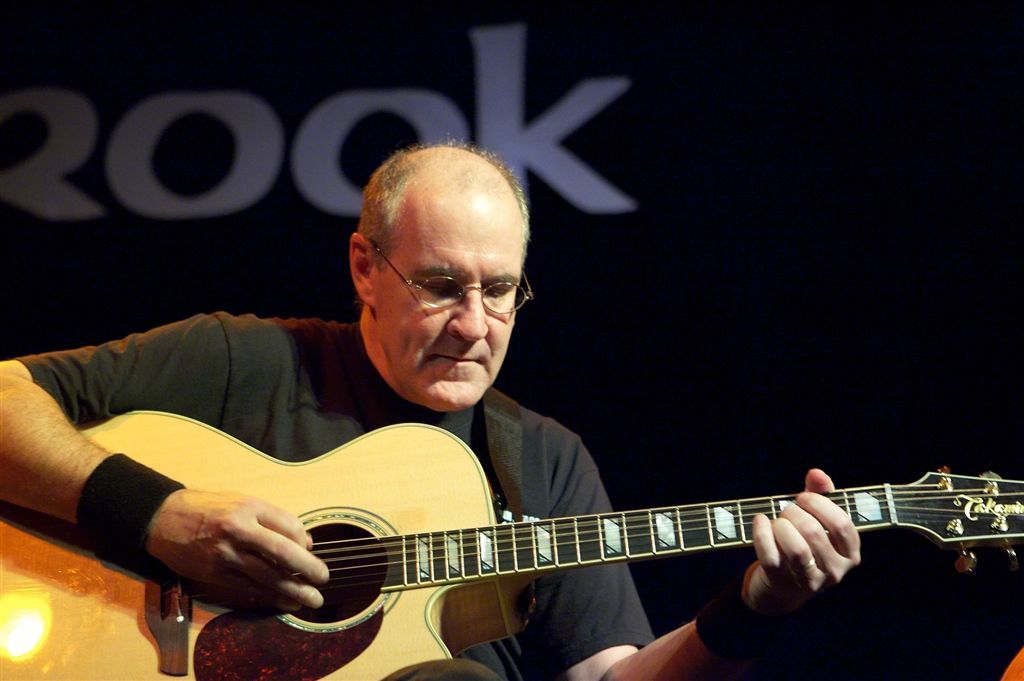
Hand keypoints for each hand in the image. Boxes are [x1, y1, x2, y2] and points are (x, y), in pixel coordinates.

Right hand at [145, 489, 328, 610]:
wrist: (163, 519)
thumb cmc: (206, 508)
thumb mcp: (240, 501)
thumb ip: (271, 519)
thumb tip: (303, 542)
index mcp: (249, 507)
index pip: (289, 526)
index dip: (304, 542)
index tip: (310, 549)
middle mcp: (239, 530)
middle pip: (283, 553)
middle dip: (308, 569)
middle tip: (324, 578)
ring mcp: (226, 554)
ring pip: (268, 576)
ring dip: (294, 590)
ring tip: (313, 599)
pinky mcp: (215, 573)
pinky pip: (248, 588)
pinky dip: (270, 597)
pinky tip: (286, 602)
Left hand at [745, 468, 860, 614]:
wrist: (783, 584)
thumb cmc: (804, 543)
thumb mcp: (817, 518)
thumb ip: (821, 494)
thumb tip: (816, 474)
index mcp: (850, 553)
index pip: (842, 524)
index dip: (820, 504)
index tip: (804, 497)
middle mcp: (835, 570)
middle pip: (814, 532)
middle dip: (794, 513)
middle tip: (786, 510)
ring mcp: (810, 580)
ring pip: (796, 549)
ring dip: (781, 526)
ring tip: (777, 521)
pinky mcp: (782, 582)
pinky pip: (770, 556)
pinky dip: (762, 533)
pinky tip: (760, 520)